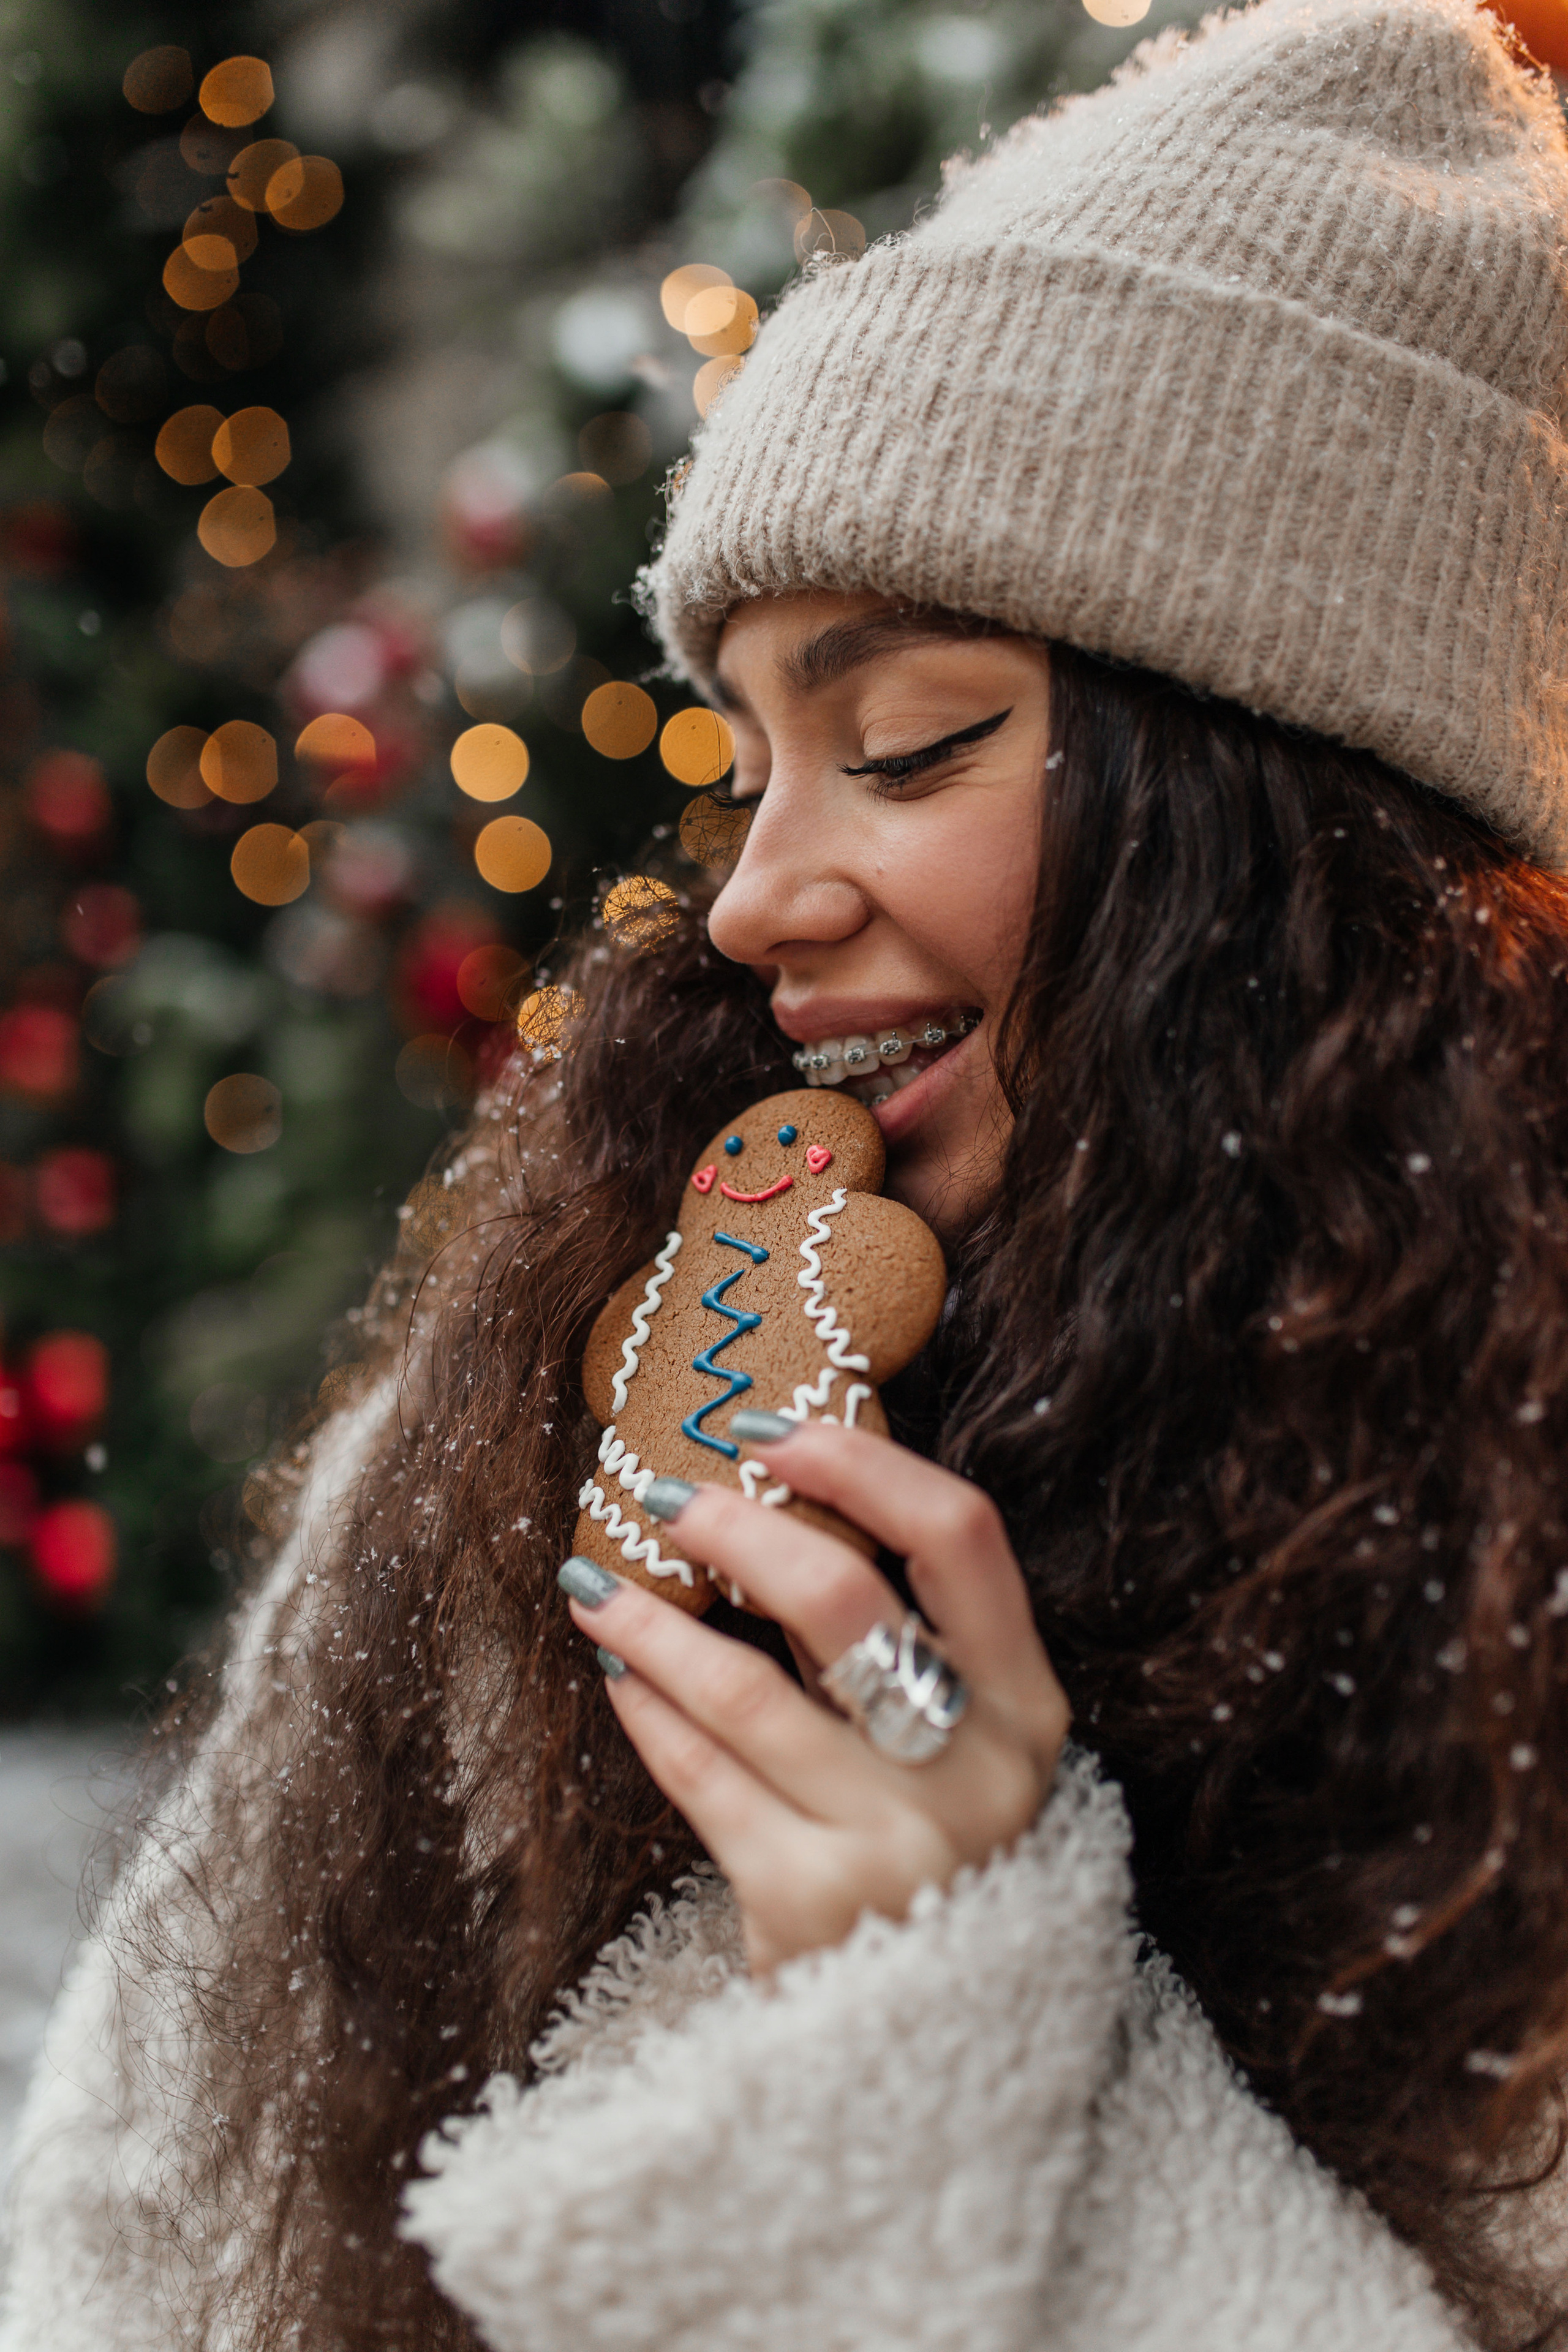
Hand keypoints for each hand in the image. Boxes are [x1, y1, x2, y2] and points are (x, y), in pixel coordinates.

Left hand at [562, 1422, 1069, 1975]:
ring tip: (593, 1581)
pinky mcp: (809, 1904)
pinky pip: (702, 1779)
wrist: (938, 2055)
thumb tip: (773, 1495)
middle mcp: (975, 1768)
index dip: (862, 1465)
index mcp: (1026, 1705)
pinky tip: (618, 1674)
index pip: (961, 1536)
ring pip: (743, 1690)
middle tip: (665, 1497)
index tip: (772, 1430)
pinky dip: (649, 1713)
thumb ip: (897, 1643)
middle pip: (842, 1600)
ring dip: (652, 1621)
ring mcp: (895, 1842)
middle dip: (735, 1530)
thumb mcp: (958, 1747)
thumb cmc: (930, 1852)